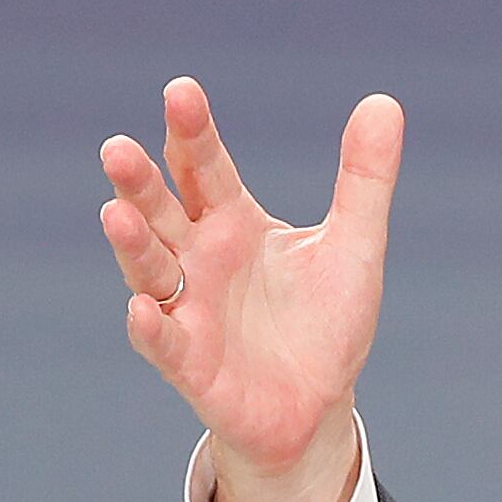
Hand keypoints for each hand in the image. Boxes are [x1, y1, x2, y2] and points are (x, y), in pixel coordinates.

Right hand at [100, 77, 399, 501]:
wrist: (317, 409)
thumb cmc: (325, 324)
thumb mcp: (354, 247)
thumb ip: (365, 180)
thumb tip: (385, 102)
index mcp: (231, 222)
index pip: (204, 167)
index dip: (191, 132)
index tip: (181, 92)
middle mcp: (199, 260)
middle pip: (160, 211)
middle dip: (139, 182)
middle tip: (118, 149)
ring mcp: (189, 311)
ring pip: (150, 270)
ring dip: (131, 244)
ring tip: (115, 214)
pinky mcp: (191, 366)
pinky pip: (165, 345)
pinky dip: (152, 328)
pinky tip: (142, 308)